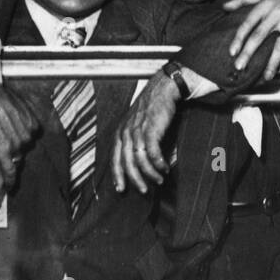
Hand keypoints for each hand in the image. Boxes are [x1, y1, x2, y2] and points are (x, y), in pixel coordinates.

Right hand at [0, 79, 41, 187]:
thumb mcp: (16, 103)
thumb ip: (19, 112)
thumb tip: (17, 113)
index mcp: (32, 125)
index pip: (28, 139)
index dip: (20, 142)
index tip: (15, 145)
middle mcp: (28, 137)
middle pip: (22, 150)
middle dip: (15, 152)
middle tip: (7, 155)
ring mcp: (17, 146)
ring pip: (15, 161)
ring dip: (11, 166)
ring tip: (7, 173)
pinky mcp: (4, 154)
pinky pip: (9, 172)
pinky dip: (9, 181)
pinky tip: (9, 188)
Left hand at [112, 73, 178, 193]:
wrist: (163, 89)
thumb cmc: (151, 106)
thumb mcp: (135, 122)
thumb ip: (133, 139)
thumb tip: (137, 159)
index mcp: (120, 131)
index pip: (114, 158)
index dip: (117, 174)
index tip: (120, 189)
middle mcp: (126, 132)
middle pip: (126, 163)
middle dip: (135, 180)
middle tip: (144, 190)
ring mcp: (138, 131)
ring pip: (140, 161)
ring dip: (150, 174)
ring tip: (159, 180)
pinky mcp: (151, 130)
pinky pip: (153, 153)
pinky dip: (159, 164)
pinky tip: (165, 168)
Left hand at [225, 0, 279, 79]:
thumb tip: (223, 6)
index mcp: (265, 4)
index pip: (248, 23)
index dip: (239, 38)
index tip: (232, 52)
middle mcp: (277, 12)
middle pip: (260, 36)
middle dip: (249, 53)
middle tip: (240, 67)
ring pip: (279, 45)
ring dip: (272, 62)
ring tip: (266, 76)